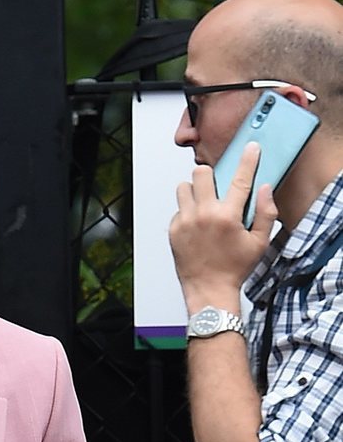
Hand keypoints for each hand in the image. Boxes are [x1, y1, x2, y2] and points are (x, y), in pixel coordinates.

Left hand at [169, 143, 277, 308]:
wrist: (208, 293)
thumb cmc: (233, 270)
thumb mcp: (259, 244)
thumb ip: (266, 214)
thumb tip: (265, 189)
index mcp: (227, 217)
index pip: (240, 178)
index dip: (248, 159)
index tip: (250, 148)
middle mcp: (204, 215)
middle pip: (200, 172)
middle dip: (209, 175)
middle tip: (215, 187)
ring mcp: (185, 222)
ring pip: (183, 188)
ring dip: (194, 191)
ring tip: (203, 204)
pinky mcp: (174, 231)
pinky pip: (178, 209)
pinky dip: (186, 212)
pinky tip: (196, 226)